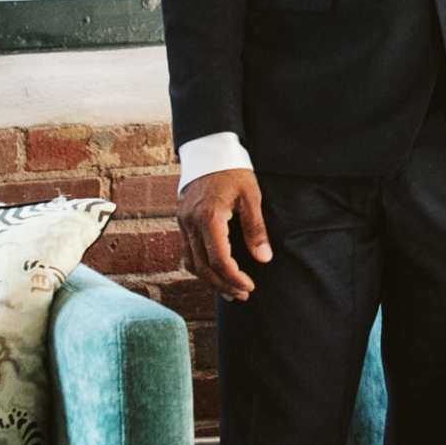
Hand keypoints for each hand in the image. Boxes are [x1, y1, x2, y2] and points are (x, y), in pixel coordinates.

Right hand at [178, 169, 271, 300]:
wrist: (209, 150)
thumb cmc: (233, 171)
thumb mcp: (251, 196)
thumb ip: (255, 229)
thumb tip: (263, 259)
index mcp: (209, 217)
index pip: (219, 259)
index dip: (234, 278)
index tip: (250, 286)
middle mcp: (191, 223)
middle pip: (202, 267)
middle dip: (223, 285)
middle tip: (243, 294)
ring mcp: (183, 223)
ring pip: (191, 263)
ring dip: (210, 281)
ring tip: (230, 290)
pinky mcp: (181, 221)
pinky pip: (186, 253)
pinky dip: (199, 268)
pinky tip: (213, 274)